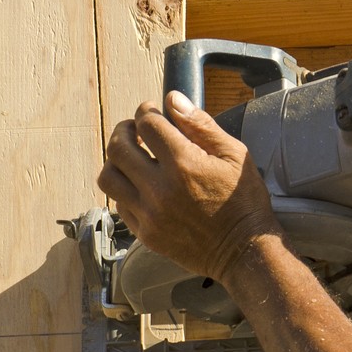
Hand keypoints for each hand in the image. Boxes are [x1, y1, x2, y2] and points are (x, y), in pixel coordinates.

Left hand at [97, 91, 282, 285]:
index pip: (147, 123)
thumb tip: (173, 99)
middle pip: (119, 147)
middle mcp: (160, 188)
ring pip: (108, 177)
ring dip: (115, 160)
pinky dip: (124, 188)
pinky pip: (118, 204)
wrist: (243, 251)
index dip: (147, 111)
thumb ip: (201, 124)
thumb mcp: (234, 154)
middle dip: (124, 130)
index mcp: (184, 163)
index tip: (151, 111)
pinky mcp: (145, 234)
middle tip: (135, 129)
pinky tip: (139, 184)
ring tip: (130, 156)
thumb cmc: (243, 201)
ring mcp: (149, 214)